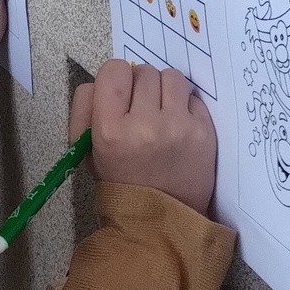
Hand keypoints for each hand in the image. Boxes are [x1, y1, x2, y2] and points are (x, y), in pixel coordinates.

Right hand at [69, 60, 216, 213]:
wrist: (159, 219)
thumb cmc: (120, 181)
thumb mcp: (86, 148)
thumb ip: (86, 106)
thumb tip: (106, 78)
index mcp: (110, 130)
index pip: (114, 70)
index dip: (116, 79)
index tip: (120, 94)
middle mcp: (144, 125)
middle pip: (144, 71)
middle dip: (140, 86)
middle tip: (141, 108)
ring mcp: (177, 127)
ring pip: (171, 76)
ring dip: (164, 90)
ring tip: (161, 113)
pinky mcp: (203, 131)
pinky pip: (193, 96)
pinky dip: (184, 106)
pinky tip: (178, 126)